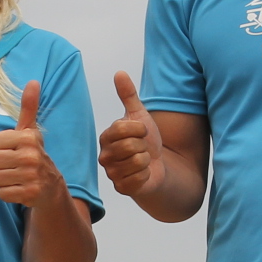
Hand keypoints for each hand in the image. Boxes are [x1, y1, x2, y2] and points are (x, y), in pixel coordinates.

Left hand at [0, 79, 63, 206]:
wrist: (51, 187)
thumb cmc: (33, 155)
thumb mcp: (30, 131)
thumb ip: (28, 107)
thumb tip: (33, 82)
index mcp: (28, 138)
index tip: (10, 151)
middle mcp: (31, 156)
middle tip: (11, 166)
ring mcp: (31, 176)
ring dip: (1, 179)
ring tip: (14, 177)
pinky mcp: (30, 194)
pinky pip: (1, 194)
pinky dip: (7, 193)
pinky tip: (18, 188)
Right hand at [98, 71, 163, 198]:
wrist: (157, 166)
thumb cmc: (145, 140)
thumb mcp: (140, 115)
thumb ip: (129, 95)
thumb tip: (119, 72)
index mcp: (106, 137)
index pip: (122, 128)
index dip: (139, 129)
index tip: (141, 132)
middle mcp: (104, 156)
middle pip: (130, 146)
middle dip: (144, 146)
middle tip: (142, 149)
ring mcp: (112, 173)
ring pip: (137, 162)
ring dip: (146, 160)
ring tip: (142, 160)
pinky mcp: (121, 188)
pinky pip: (139, 178)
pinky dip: (146, 174)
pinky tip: (143, 173)